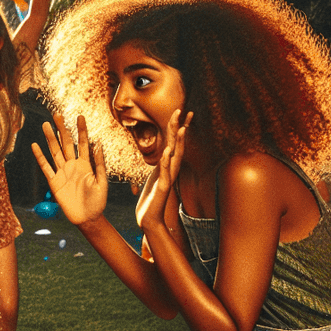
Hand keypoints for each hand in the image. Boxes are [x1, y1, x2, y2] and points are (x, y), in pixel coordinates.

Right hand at [32, 113, 107, 225]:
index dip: (81, 130)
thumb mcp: (102, 182)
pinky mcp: (54, 182)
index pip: (82, 143)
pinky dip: (40, 156)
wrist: (87, 218)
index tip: (80, 116)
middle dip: (62, 129)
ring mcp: (62, 172)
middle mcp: (72, 165)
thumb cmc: (97, 201)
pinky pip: (46, 167)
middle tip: (57, 115)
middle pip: (66, 144)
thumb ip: (99, 163)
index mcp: (85, 164)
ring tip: (45, 125)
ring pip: (54, 152)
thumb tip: (98, 144)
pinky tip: (35, 146)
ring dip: (50, 139)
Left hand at [135, 109, 188, 242]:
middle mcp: (170, 170)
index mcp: (167, 166)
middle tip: (181, 110)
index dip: (177, 127)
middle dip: (179, 128)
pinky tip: (166, 153)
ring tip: (181, 129)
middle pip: (177, 145)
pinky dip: (166, 163)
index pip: (174, 143)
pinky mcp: (162, 189)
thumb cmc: (151, 200)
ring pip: (175, 158)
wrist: (149, 220)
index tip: (180, 112)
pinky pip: (164, 174)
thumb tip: (164, 155)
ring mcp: (167, 179)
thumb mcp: (155, 178)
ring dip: (178, 143)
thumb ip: (161, 166)